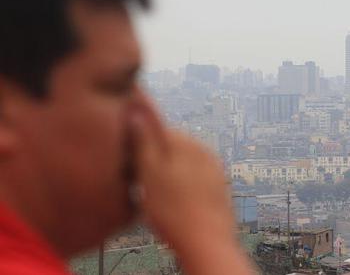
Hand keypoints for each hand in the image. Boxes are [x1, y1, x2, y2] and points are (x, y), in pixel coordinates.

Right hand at [130, 102, 253, 274]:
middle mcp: (204, 150)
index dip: (138, 142)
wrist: (206, 242)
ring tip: (158, 198)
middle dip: (155, 158)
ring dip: (169, 173)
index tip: (129, 159)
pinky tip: (176, 204)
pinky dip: (184, 187)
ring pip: (183, 163)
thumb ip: (143, 140)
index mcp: (186, 142)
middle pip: (171, 145)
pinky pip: (195, 179)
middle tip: (140, 182)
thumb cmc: (174, 210)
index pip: (157, 126)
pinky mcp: (219, 187)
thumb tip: (137, 108)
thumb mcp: (149, 173)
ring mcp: (215, 168)